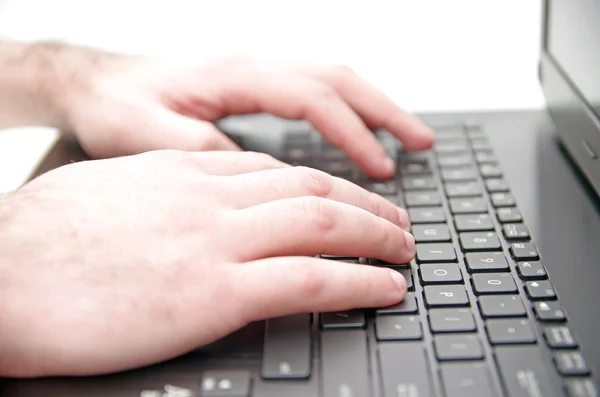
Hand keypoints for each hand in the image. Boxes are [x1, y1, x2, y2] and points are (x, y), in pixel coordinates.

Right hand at [0, 150, 413, 376]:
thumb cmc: (37, 243)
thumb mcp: (111, 199)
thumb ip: (164, 202)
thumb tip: (193, 218)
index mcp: (181, 173)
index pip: (273, 170)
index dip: (323, 184)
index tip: (346, 198)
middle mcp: (206, 197)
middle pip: (311, 186)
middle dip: (365, 203)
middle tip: (396, 221)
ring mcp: (213, 241)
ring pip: (323, 222)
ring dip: (375, 235)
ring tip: (405, 250)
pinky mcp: (212, 293)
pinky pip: (310, 279)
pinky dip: (358, 281)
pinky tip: (385, 287)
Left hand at [61, 50, 434, 178]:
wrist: (92, 85)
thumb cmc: (115, 107)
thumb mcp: (147, 135)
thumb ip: (203, 153)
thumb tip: (258, 176)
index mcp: (233, 75)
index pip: (312, 96)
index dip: (352, 131)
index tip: (381, 168)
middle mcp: (252, 66)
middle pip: (338, 77)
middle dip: (386, 110)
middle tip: (424, 143)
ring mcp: (255, 73)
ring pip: (332, 79)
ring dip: (374, 106)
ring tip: (410, 138)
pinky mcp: (252, 87)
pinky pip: (314, 91)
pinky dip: (347, 111)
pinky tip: (358, 133)